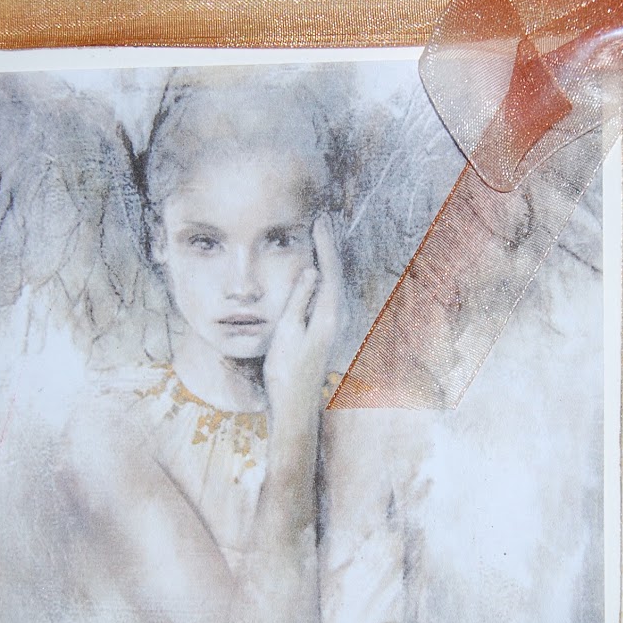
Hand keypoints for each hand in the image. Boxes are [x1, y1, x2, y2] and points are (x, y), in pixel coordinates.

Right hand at [263, 214, 339, 422]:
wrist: (294, 404)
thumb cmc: (287, 371)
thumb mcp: (288, 332)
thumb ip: (299, 300)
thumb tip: (310, 269)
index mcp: (328, 314)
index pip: (329, 270)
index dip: (325, 244)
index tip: (319, 220)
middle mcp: (336, 317)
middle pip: (335, 272)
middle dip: (329, 245)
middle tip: (323, 219)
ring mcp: (332, 324)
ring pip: (332, 282)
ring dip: (326, 258)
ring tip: (320, 236)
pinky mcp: (325, 330)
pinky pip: (327, 293)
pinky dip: (322, 275)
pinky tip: (314, 271)